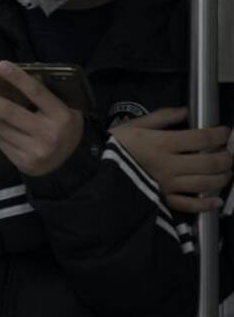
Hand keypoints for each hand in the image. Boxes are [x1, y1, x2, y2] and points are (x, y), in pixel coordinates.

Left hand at [0, 61, 83, 176]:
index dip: (17, 78)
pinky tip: (6, 130)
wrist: (72, 160)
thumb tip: (10, 75)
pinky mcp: (26, 163)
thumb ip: (43, 94)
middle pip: (9, 112)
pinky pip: (1, 142)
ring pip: (1, 127)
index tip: (0, 65)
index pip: (36, 92)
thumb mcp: (63, 107)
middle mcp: (50, 134)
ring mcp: (37, 151)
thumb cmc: (62, 125)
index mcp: (61, 115)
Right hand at [110, 107, 230, 212]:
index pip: (200, 139)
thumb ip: (162, 117)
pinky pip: (189, 205)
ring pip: (204, 183)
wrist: (95, 167)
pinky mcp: (163, 199)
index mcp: (162, 143)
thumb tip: (185, 111)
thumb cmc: (115, 144)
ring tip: (226, 172)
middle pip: (208, 163)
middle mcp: (170, 165)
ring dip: (221, 178)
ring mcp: (168, 184)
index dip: (218, 135)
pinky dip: (205, 204)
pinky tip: (215, 201)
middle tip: (229, 154)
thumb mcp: (135, 124)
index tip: (225, 132)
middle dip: (225, 158)